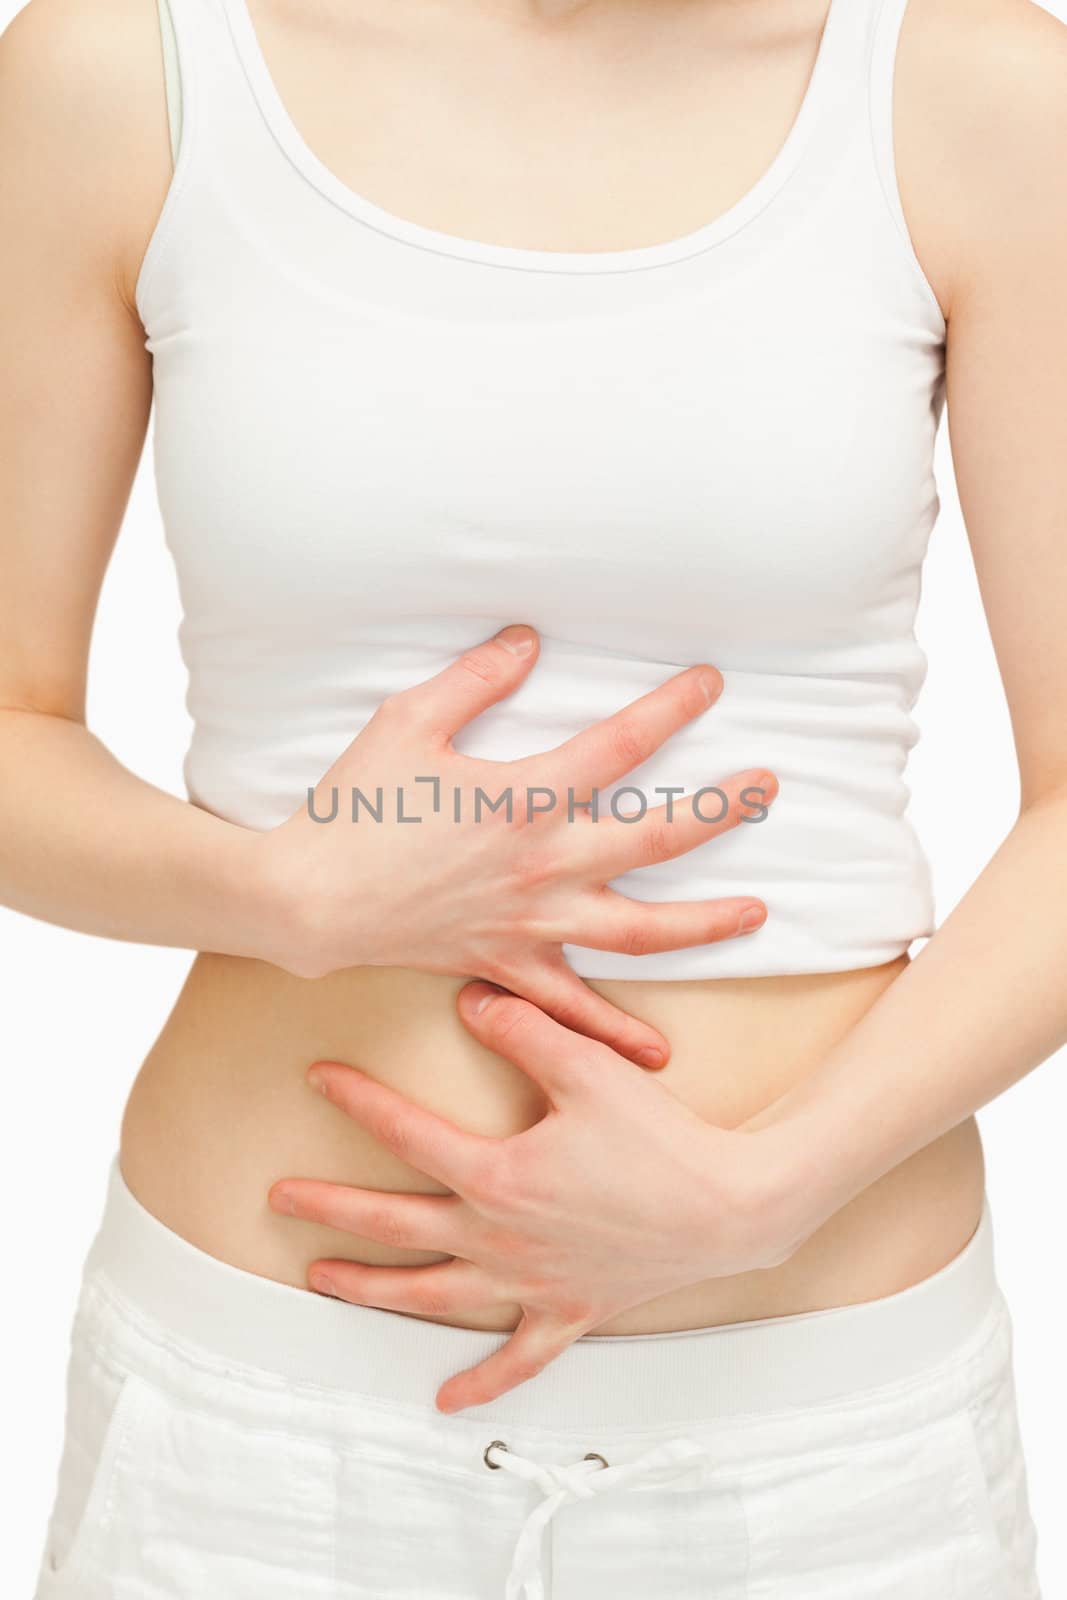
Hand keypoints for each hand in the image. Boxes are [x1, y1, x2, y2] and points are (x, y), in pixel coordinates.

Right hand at [254, 624, 777, 1068]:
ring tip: (757, 912)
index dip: (672, 707)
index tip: (711, 683)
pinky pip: (574, 1007)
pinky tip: (658, 1052)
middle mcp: (545, 863)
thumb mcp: (408, 721)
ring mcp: (533, 922)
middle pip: (658, 834)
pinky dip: (616, 1032)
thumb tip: (529, 640)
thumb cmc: (353, 807)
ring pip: (642, 929)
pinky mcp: (509, 964)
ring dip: (706, 922)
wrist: (308, 898)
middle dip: (722, 808)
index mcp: (526, 797)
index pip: (623, 744)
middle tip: (770, 785)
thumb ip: (476, 679)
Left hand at [267, 980, 809, 1412]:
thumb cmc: (660, 1136)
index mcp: (498, 1176)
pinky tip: (446, 1399)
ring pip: (433, 1294)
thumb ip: (523, 1029)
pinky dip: (481, 1382)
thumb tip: (471, 998)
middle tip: (278, 1198)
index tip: (318, 1079)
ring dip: (373, 1289)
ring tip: (323, 1281)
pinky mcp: (568, 1312)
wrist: (729, 1206)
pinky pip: (517, 1358)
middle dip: (331, 1210)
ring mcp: (530, 1283)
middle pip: (396, 1226)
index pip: (407, 1135)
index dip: (358, 1102)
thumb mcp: (588, 1067)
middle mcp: (499, 1238)